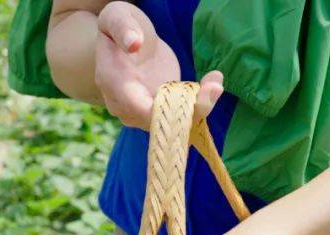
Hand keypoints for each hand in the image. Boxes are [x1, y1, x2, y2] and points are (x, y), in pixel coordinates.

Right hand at [95, 2, 222, 129]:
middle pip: (158, 122)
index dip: (164, 109)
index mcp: (113, 84)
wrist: (125, 41)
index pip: (137, 109)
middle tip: (216, 86)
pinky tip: (213, 82)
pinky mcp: (159, 109)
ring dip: (199, 107)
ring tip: (216, 81)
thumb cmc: (120, 25)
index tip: (190, 94)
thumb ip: (123, 28)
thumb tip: (133, 43)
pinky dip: (199, 103)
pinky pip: (180, 115)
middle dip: (190, 109)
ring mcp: (141, 112)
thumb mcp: (118, 17)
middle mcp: (125, 106)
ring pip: (172, 123)